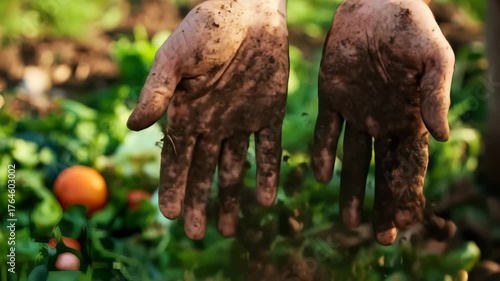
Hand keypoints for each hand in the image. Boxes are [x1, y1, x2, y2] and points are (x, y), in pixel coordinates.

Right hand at [127, 0, 288, 238]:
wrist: (250, 10)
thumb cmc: (208, 29)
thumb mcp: (176, 58)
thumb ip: (157, 91)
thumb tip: (132, 126)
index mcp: (186, 112)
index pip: (175, 157)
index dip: (171, 186)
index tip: (168, 215)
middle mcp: (212, 122)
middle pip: (202, 171)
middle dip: (198, 202)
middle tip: (195, 233)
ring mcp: (241, 120)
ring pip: (234, 168)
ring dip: (232, 198)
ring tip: (229, 229)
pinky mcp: (269, 113)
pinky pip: (268, 149)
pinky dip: (268, 174)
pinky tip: (265, 199)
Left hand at [312, 0, 454, 244]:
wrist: (375, 1)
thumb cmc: (411, 26)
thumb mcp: (433, 59)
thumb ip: (435, 96)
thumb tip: (441, 137)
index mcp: (408, 116)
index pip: (409, 165)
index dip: (407, 196)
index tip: (401, 225)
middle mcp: (381, 119)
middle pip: (382, 171)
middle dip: (382, 203)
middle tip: (377, 236)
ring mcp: (355, 110)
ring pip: (352, 159)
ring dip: (350, 189)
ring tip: (348, 220)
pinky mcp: (331, 96)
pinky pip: (326, 131)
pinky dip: (323, 153)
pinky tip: (320, 175)